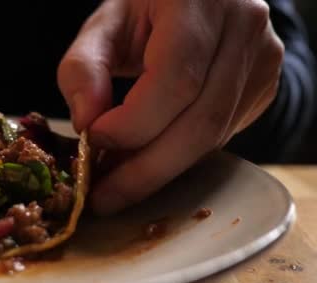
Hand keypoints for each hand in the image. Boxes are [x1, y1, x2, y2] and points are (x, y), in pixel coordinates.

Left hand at [58, 0, 283, 214]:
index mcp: (199, 0)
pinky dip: (178, 156)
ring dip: (159, 169)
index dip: (133, 123)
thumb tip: (86, 124)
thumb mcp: (103, 25)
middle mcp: (243, 26)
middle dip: (145, 170)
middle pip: (200, 121)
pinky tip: (146, 161)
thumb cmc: (143, 7)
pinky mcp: (264, 86)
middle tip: (103, 197)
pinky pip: (220, 136)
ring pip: (212, 136)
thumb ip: (83, 67)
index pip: (176, 78)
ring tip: (117, 183)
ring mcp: (262, 58)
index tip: (93, 143)